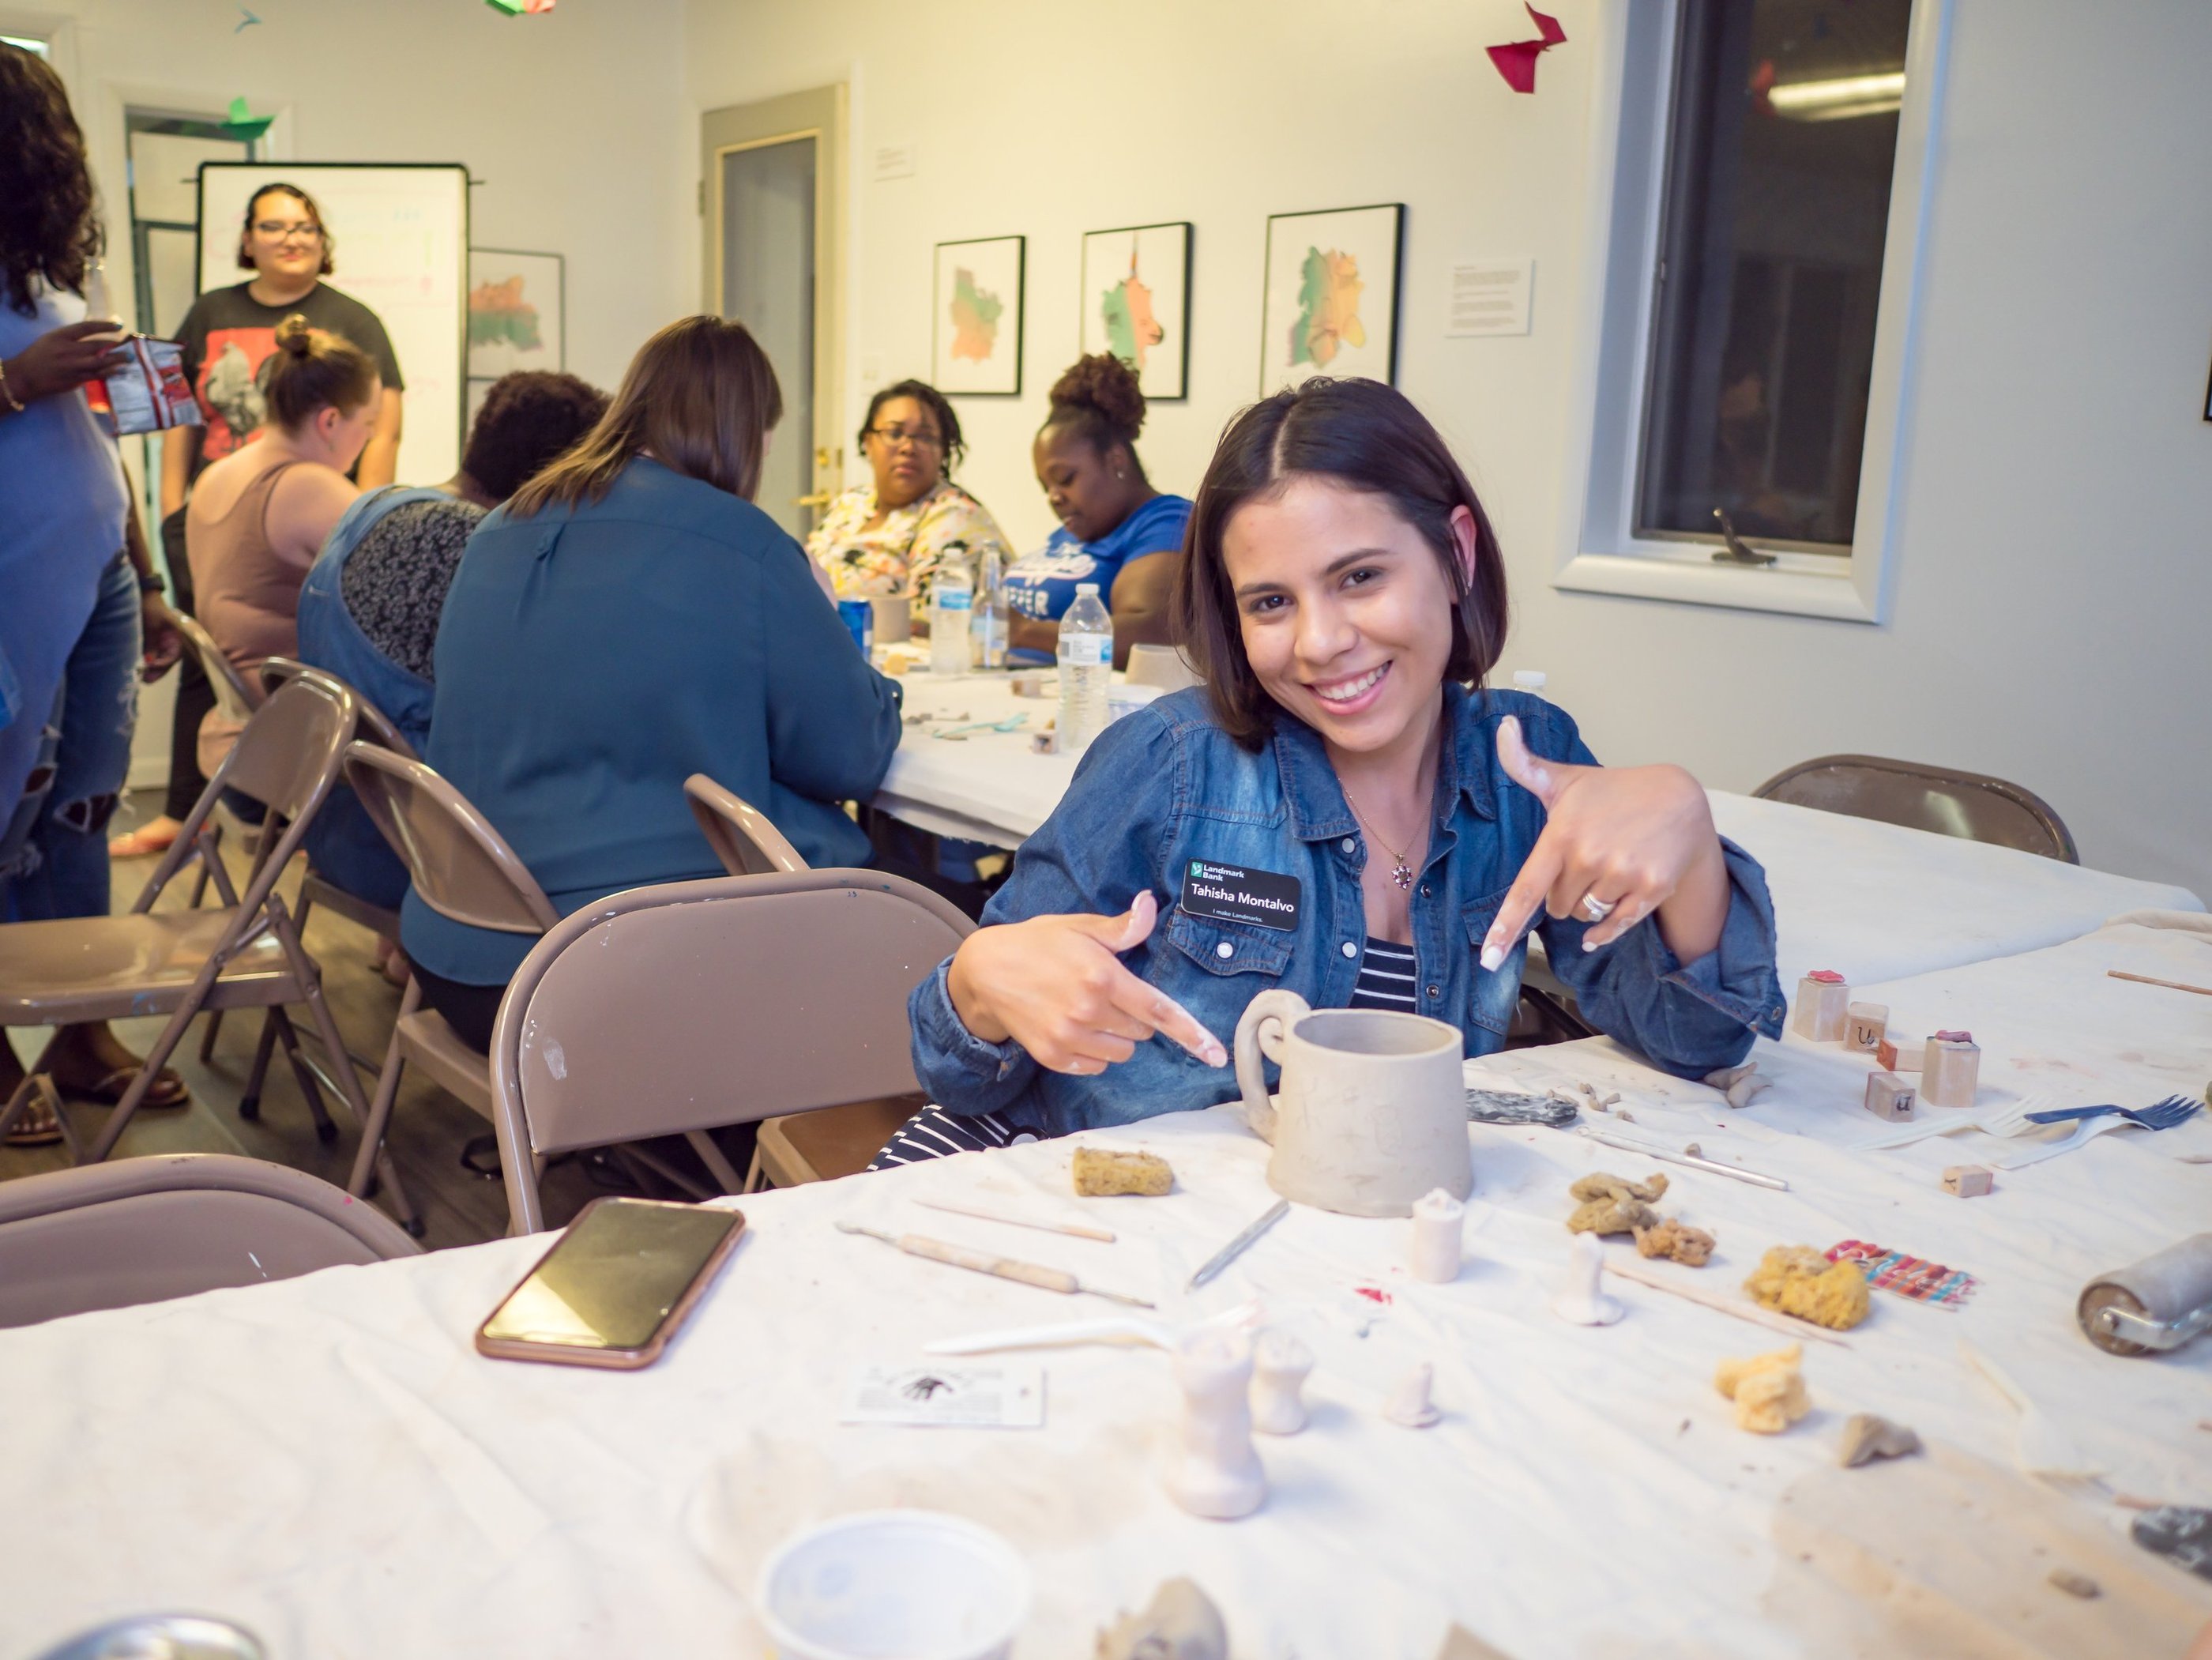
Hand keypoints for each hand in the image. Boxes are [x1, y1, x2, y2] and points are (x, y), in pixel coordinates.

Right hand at [4, 320, 128, 404]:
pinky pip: (97, 375)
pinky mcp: (75, 380)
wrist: (26, 376)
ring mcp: (72, 366)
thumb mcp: (52, 339)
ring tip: (130, 357)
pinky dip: (110, 372)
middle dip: (115, 345)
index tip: (119, 325)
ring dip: (117, 359)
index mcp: (60, 336)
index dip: (104, 325)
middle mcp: (67, 350)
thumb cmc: (40, 355)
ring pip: (100, 362)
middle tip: (129, 344)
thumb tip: (98, 336)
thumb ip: (72, 337)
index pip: (86, 327)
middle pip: (96, 345)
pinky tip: (120, 371)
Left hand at [139, 594, 182, 681]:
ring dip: (152, 669)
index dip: (164, 663)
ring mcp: (161, 642)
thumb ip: (152, 643)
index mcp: (176, 636)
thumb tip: (150, 661)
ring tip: (142, 677)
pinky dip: (147, 662)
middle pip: (168, 660)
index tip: (150, 665)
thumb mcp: (151, 624)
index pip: (174, 655)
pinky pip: (152, 654)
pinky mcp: (152, 641)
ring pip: (160, 659)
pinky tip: (140, 668)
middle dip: (158, 671)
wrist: (141, 592)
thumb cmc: (150, 606)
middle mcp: (171, 641)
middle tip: (146, 680)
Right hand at [947, 888, 1228, 1073]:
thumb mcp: (1080, 927)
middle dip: (1136, 1015)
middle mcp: (1088, 1011)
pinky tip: (1075, 1028)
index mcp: (1102, 977)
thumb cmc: (1037, 944)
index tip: (1215, 1053)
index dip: (1191, 1033)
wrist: (986, 973)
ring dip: (1117, 1037)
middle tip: (1109, 993)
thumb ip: (1122, 928)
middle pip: (1142, 1032)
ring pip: (1122, 1053)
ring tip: (1091, 1011)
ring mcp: (1069, 1037)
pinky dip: (1094, 1052)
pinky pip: (1096, 1066)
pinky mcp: (1054, 1057)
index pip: (1158, 1010)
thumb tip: (1150, 905)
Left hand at [1479, 714, 1728, 966]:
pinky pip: (1614, 926)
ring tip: (1609, 866)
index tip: (1488, 957)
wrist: (1680, 800)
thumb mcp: (1567, 779)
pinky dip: (1606, 928)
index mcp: (1562, 835)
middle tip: (1587, 859)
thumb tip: (1502, 726)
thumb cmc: (1613, 792)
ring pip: (1585, 916)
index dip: (1506, 925)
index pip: (1527, 889)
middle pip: (1557, 906)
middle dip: (1566, 891)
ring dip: (1590, 901)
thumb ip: (1525, 765)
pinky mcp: (1652, 890)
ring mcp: (1623, 875)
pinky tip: (1610, 910)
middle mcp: (1590, 857)